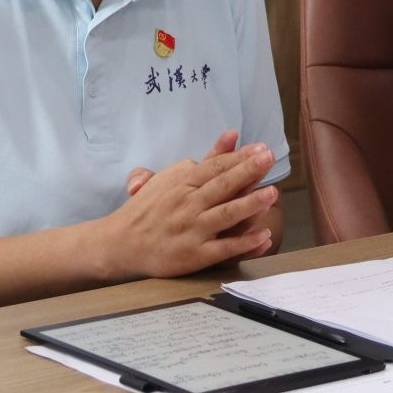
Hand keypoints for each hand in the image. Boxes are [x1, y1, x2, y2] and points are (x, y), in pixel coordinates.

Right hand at [127, 131, 274, 263]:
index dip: (239, 157)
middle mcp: (186, 203)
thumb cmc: (147, 208)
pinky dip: (245, 243)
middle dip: (247, 171)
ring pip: (225, 214)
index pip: (214, 166)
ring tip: (272, 193)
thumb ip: (203, 159)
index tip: (261, 148)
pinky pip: (224, 247)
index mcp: (181, 182)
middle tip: (268, 158)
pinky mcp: (194, 255)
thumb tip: (230, 136)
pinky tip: (264, 236)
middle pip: (221, 185)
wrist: (120, 243)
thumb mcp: (169, 177)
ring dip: (250, 204)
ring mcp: (191, 230)